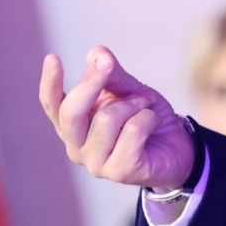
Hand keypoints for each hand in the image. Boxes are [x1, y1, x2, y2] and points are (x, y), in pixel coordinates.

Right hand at [40, 47, 194, 191]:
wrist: (176, 147)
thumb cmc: (144, 117)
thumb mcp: (128, 89)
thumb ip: (111, 74)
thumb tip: (96, 53)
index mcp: (72, 125)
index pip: (52, 105)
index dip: (49, 83)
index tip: (53, 58)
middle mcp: (76, 146)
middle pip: (71, 113)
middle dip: (92, 83)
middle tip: (109, 65)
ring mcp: (96, 163)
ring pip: (107, 118)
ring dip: (133, 104)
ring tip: (144, 107)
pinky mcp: (120, 172)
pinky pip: (132, 131)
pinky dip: (147, 117)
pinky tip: (152, 121)